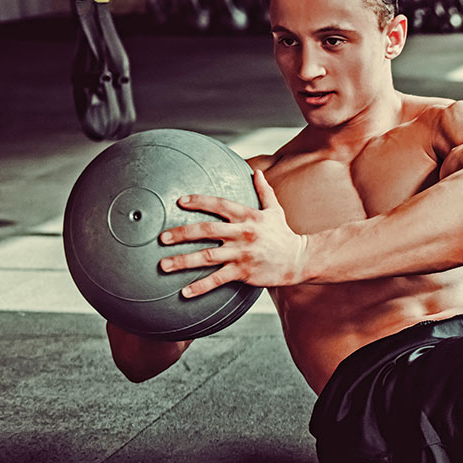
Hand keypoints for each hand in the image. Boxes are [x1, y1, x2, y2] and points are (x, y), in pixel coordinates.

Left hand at [157, 170, 307, 296]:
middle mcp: (243, 233)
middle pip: (207, 230)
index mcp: (248, 217)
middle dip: (182, 233)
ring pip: (207, 256)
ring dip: (183, 261)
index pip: (220, 205)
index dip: (199, 202)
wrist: (300, 259)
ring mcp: (242, 254)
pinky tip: (184, 291)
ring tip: (164, 265)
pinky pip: (218, 279)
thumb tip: (256, 171)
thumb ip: (264, 191)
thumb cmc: (284, 235)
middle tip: (162, 237)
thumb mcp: (275, 210)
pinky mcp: (244, 272)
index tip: (180, 202)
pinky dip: (201, 286)